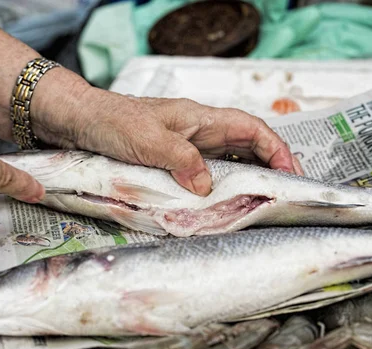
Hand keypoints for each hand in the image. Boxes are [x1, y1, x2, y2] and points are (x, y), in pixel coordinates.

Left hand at [33, 76, 302, 196]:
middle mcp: (199, 132)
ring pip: (229, 161)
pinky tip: (222, 205)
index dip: (276, 149)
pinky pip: (206, 174)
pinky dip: (221, 188)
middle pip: (247, 146)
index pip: (252, 129)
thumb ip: (181, 160)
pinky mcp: (173, 162)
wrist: (80, 122)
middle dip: (270, 167)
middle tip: (286, 196)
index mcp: (201, 119)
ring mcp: (187, 147)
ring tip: (263, 204)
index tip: (291, 173)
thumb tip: (207, 187)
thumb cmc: (112, 122)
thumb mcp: (148, 139)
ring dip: (248, 179)